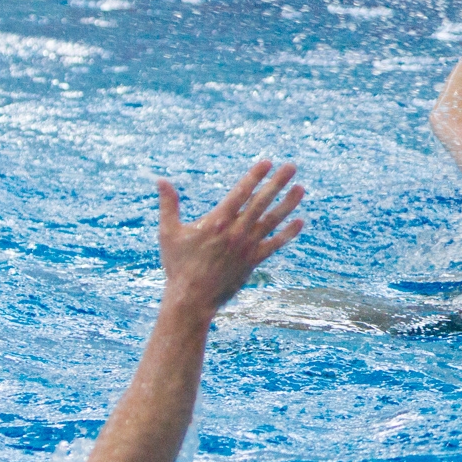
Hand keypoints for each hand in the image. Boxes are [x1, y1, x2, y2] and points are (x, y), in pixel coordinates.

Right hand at [157, 160, 303, 313]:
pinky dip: (288, 233)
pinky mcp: (253, 261)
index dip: (255, 176)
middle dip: (277, 182)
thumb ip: (168, 205)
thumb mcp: (168, 233)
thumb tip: (160, 180)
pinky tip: (300, 221)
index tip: (267, 162)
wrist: (191, 299)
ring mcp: (247, 246)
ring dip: (287, 203)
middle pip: (260, 202)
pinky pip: (274, 244)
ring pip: (272, 220)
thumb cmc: (177, 265)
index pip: (240, 193)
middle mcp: (235, 231)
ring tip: (301, 188)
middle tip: (292, 166)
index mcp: (216, 221)